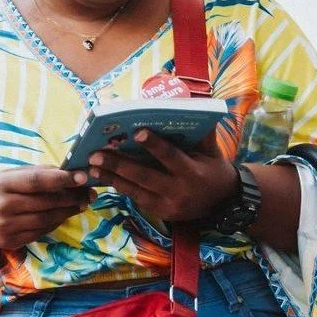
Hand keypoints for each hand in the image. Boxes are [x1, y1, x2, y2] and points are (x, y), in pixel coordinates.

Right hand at [0, 167, 89, 250]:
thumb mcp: (9, 175)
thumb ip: (36, 173)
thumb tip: (66, 171)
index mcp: (3, 184)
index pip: (36, 181)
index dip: (61, 179)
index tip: (82, 177)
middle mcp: (3, 206)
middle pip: (45, 203)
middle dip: (72, 197)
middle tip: (90, 193)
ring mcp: (6, 226)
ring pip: (46, 220)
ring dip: (68, 212)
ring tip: (82, 204)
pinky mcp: (10, 241)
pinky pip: (40, 232)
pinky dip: (55, 223)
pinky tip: (64, 215)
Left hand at [78, 130, 237, 222]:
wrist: (224, 204)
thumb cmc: (215, 169)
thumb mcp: (212, 150)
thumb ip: (200, 131)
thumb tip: (191, 103)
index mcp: (192, 172)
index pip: (170, 157)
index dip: (154, 145)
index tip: (136, 132)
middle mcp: (179, 191)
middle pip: (144, 176)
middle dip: (119, 165)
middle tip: (96, 154)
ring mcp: (168, 205)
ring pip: (135, 191)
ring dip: (112, 178)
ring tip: (92, 167)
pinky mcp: (161, 213)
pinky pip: (136, 200)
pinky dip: (120, 187)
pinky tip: (104, 178)